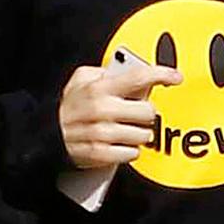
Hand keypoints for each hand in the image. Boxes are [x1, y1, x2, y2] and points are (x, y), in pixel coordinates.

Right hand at [58, 62, 181, 170]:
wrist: (48, 135)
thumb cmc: (69, 107)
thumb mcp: (80, 79)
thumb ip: (104, 72)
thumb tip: (127, 69)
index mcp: (100, 88)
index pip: (138, 77)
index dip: (161, 74)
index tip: (175, 77)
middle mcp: (103, 109)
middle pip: (148, 111)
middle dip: (145, 113)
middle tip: (135, 114)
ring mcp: (103, 133)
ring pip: (144, 135)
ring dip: (139, 134)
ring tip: (125, 130)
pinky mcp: (102, 154)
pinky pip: (132, 153)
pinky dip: (130, 150)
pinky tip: (119, 144)